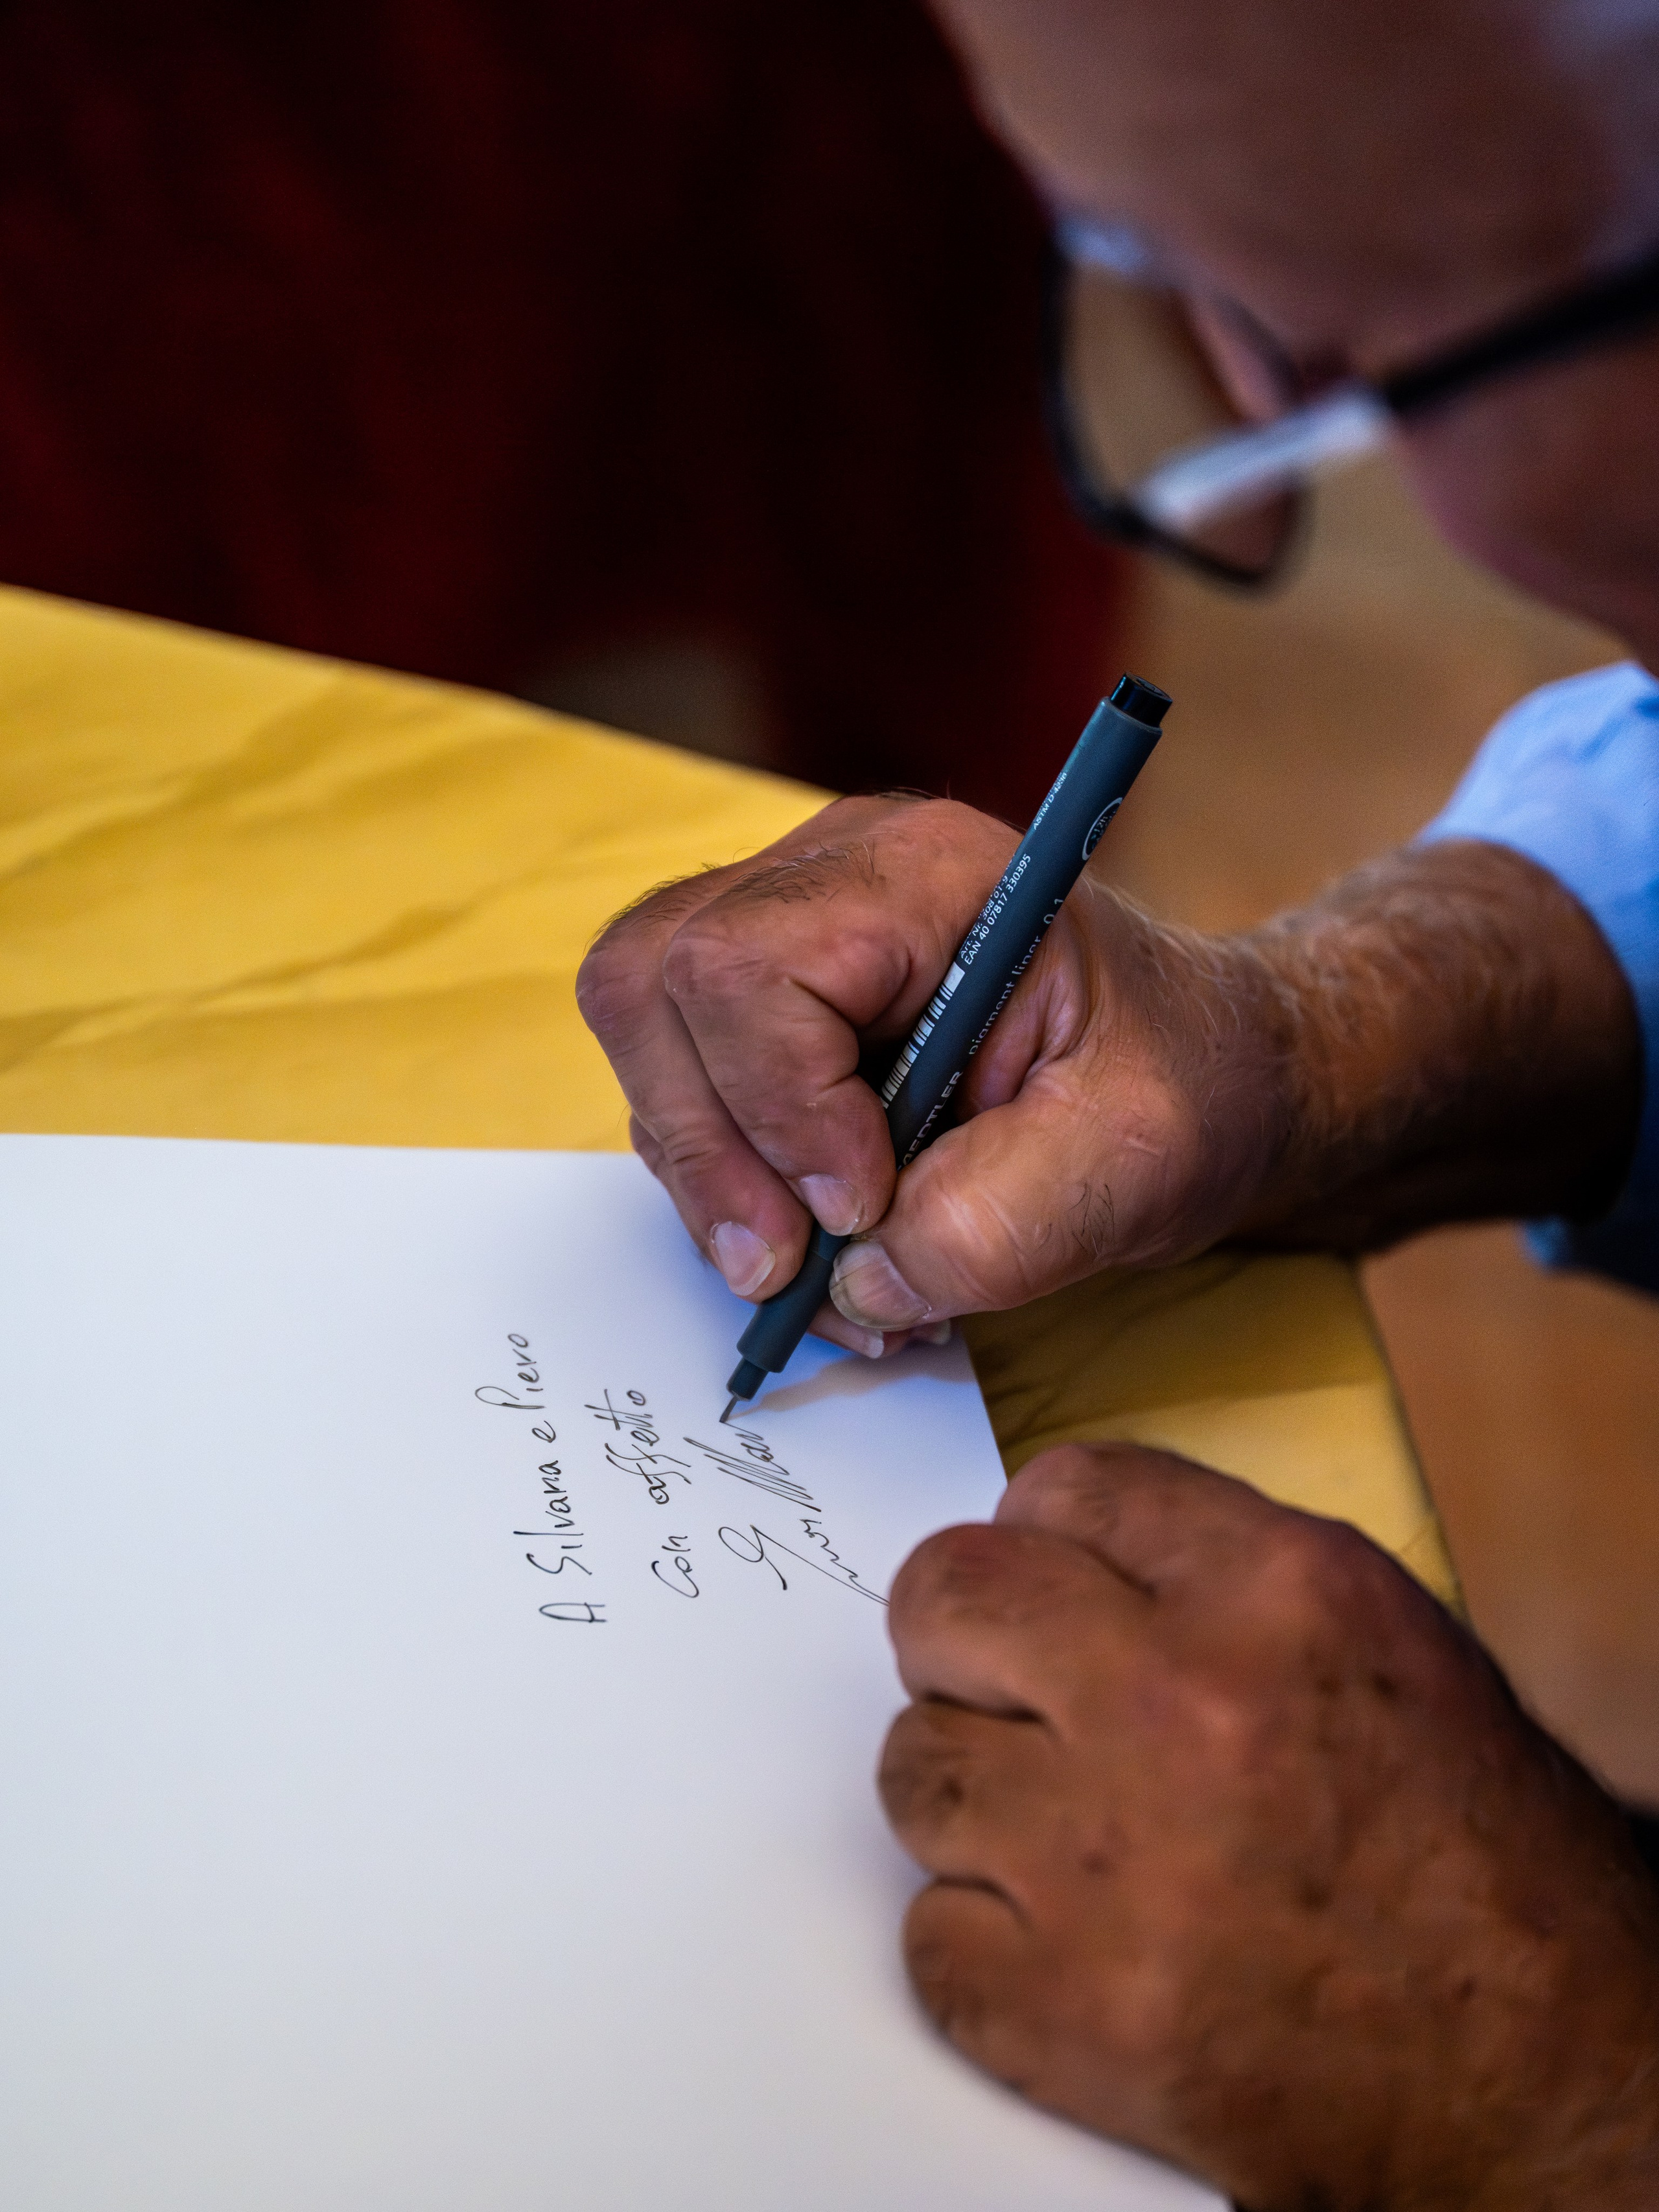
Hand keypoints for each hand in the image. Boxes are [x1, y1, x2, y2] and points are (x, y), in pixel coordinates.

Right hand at [578, 795, 1638, 1331]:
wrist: (1200, 1075)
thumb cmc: (1181, 1089)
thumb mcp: (1132, 1166)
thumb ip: (995, 1228)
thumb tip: (855, 1284)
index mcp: (932, 874)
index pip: (754, 965)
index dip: (783, 1105)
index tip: (862, 1208)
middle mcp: (836, 873)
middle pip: (658, 982)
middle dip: (713, 1147)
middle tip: (793, 1269)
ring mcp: (788, 925)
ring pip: (645, 1028)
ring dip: (712, 1174)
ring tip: (819, 1270)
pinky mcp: (768, 996)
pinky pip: (678, 1078)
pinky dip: (725, 1177)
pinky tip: (814, 1238)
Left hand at [879, 1443, 1658, 2209]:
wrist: (1539, 2076)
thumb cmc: (1477, 1856)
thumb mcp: (1384, 1639)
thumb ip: (1217, 1573)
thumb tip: (1065, 1555)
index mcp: (1277, 1593)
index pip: (1064, 1484)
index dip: (1035, 1531)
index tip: (1040, 1576)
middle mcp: (1179, 1703)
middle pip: (945, 1597)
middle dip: (956, 1637)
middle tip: (1001, 1688)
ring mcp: (1106, 1864)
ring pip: (916, 1766)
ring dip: (974, 1799)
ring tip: (1063, 1839)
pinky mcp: (1065, 2011)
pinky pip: (927, 1929)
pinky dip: (983, 1944)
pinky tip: (1071, 1946)